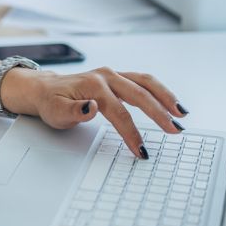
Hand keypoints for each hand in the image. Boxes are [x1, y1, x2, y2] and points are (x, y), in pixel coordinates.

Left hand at [19, 67, 188, 158]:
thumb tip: (92, 108)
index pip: (119, 113)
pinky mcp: (118, 78)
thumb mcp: (55, 112)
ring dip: (165, 97)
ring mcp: (113, 75)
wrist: (44, 89)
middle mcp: (106, 76)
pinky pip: (143, 82)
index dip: (132, 133)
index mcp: (93, 85)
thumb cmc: (51, 102)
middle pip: (139, 94)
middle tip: (175, 130)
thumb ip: (74, 111)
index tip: (142, 150)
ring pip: (146, 82)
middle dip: (159, 114)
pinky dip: (159, 91)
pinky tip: (170, 103)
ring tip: (181, 113)